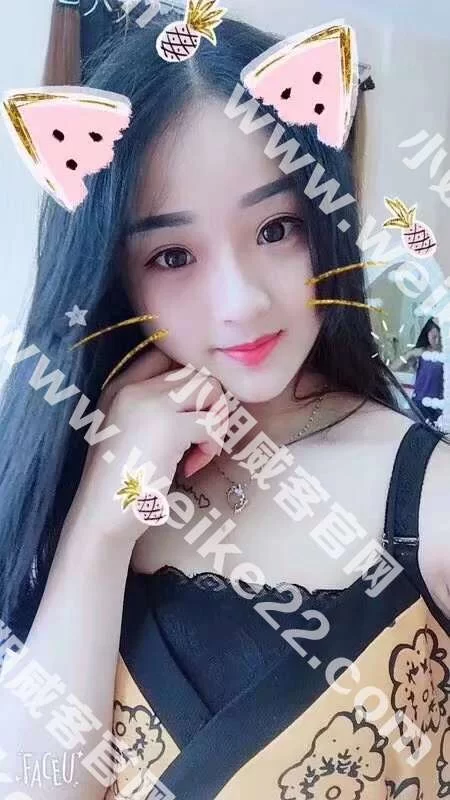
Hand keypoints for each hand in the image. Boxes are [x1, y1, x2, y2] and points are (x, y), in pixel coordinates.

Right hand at [64, 349, 227, 544]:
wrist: (101, 516)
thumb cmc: (122, 482)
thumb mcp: (131, 431)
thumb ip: (156, 406)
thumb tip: (206, 392)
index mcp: (121, 385)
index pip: (167, 353)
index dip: (190, 380)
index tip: (190, 414)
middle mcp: (133, 386)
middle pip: (196, 371)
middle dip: (210, 405)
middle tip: (201, 438)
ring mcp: (149, 403)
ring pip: (210, 387)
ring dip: (216, 421)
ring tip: (198, 451)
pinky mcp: (167, 426)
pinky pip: (211, 423)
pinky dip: (211, 447)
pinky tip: (191, 466)